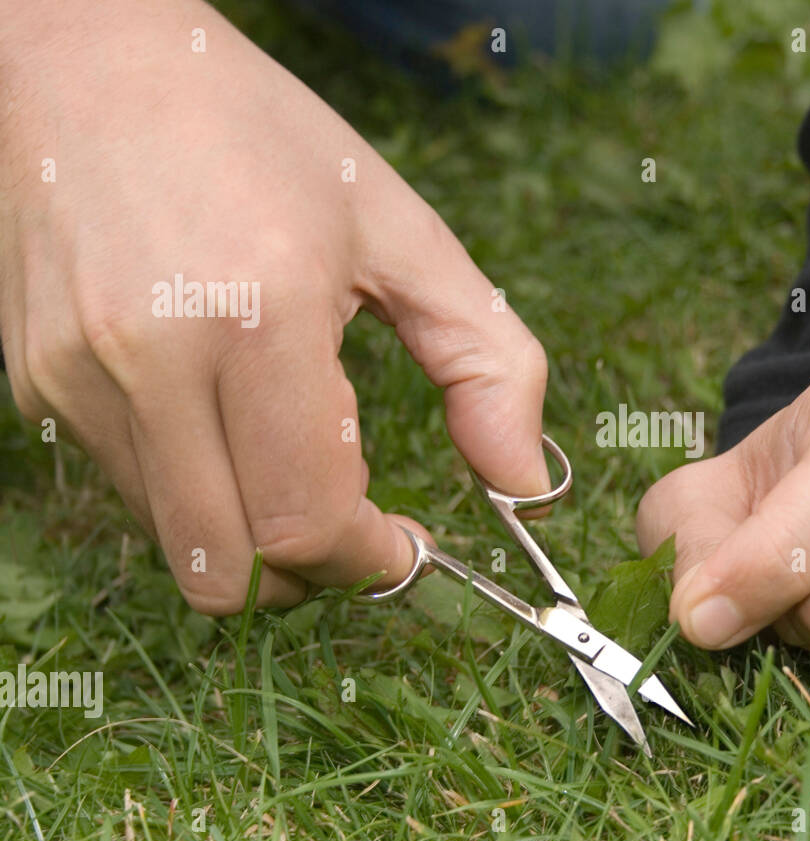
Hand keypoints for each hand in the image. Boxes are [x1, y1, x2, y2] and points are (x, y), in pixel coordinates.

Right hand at [0, 0, 548, 612]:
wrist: (91, 60)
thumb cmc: (263, 138)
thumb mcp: (402, 232)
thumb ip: (486, 362)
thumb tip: (527, 485)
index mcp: (259, 316)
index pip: (307, 524)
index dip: (372, 564)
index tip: (409, 544)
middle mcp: (151, 359)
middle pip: (232, 572)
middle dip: (313, 577)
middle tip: (360, 528)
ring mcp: (79, 377)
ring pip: (179, 548)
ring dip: (255, 542)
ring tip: (298, 469)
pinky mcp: (39, 384)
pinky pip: (134, 496)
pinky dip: (201, 495)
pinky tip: (232, 426)